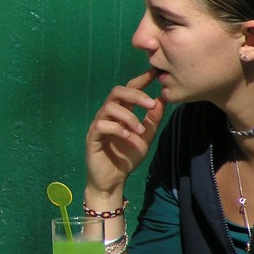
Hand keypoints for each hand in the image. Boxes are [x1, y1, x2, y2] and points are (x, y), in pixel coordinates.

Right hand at [85, 69, 166, 194]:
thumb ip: (152, 120)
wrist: (113, 180)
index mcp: (121, 112)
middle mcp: (108, 114)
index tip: (155, 72)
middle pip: (117, 92)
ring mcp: (99, 124)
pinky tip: (127, 137)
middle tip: (151, 103)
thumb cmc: (127, 158)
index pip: (129, 90)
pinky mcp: (92, 137)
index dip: (141, 80)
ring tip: (139, 130)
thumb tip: (161, 99)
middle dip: (135, 94)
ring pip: (110, 107)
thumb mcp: (145, 137)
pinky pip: (102, 125)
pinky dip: (117, 128)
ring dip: (129, 116)